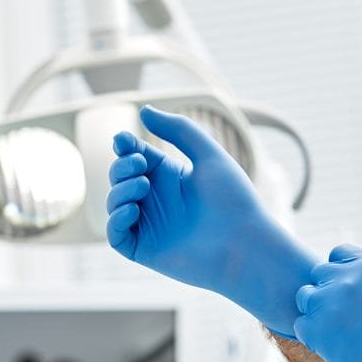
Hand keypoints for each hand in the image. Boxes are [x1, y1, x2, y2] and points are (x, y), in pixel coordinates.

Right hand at [106, 105, 316, 337]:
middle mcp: (157, 201)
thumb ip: (179, 130)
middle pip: (120, 177)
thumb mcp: (208, 155)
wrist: (246, 246)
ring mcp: (150, 226)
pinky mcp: (145, 250)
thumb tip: (144, 110)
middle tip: (140, 164)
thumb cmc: (234, 200)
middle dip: (121, 167)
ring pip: (114, 203)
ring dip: (119, 190)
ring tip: (141, 186)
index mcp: (171, 177)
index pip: (136, 156)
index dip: (125, 146)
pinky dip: (116, 220)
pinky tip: (133, 209)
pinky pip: (116, 235)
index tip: (123, 140)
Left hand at [293, 244, 361, 361]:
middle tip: (341, 314)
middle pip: (318, 274)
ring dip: (315, 311)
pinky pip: (301, 326)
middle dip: (326, 290)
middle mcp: (347, 280)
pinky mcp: (319, 331)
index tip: (349, 290)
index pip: (339, 254)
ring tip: (334, 331)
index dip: (341, 271)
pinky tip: (331, 347)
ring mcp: (330, 304)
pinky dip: (311, 336)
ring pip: (304, 297)